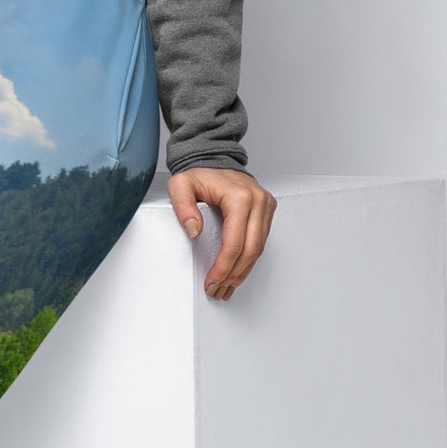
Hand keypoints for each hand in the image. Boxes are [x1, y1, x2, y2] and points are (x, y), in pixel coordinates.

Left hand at [168, 167, 275, 300]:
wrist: (213, 157)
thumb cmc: (198, 173)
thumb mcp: (180, 185)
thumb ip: (183, 208)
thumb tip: (194, 231)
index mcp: (239, 197)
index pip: (234, 242)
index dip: (223, 267)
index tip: (211, 281)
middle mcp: (258, 201)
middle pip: (250, 250)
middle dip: (233, 275)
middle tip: (218, 289)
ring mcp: (265, 206)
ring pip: (258, 249)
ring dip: (242, 271)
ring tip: (226, 287)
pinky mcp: (266, 210)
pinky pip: (260, 241)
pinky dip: (248, 260)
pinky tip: (236, 272)